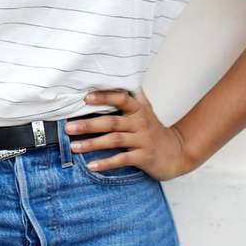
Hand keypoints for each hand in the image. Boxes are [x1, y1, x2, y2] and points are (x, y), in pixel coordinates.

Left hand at [65, 88, 196, 180]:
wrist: (176, 153)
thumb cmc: (153, 131)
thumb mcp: (145, 111)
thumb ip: (130, 98)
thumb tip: (113, 80)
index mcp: (139, 109)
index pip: (121, 98)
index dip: (104, 97)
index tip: (85, 98)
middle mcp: (140, 122)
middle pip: (112, 121)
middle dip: (89, 124)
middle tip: (69, 127)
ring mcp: (143, 140)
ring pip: (114, 140)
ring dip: (92, 143)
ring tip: (74, 146)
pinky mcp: (144, 157)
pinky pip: (122, 159)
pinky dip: (106, 163)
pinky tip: (91, 165)